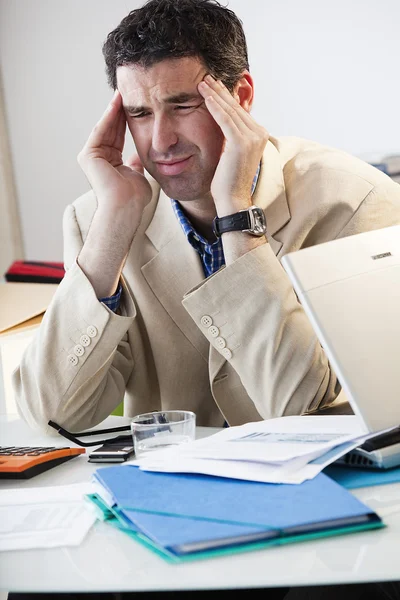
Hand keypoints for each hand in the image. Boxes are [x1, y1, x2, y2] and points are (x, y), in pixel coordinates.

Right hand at [77, 90, 151, 216]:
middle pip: (112, 130)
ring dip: (114, 110)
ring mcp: (92, 157)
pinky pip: (100, 131)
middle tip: (128, 92)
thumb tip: (138, 157)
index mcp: (111, 164)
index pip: (119, 137)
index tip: (137, 106)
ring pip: (105, 128)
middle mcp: (100, 159)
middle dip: (120, 111)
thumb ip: (136, 165)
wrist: (126, 207)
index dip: (127, 121)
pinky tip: (116, 103)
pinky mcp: (88, 155)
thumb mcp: (139, 175)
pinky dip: (108, 117)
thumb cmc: (134, 198)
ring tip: (122, 92)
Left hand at [198, 75, 268, 215]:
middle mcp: (259, 134)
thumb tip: (221, 122)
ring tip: (202, 82)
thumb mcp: (230, 153)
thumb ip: (230, 136)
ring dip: (215, 94)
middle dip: (220, 91)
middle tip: (206, 77)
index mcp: (258, 135)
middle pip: (235, 107)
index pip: (239, 111)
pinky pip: (225, 120)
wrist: (233, 199)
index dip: (226, 97)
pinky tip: (206, 96)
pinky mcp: (241, 143)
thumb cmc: (228, 181)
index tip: (213, 86)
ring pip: (230, 110)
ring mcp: (252, 138)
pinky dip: (215, 107)